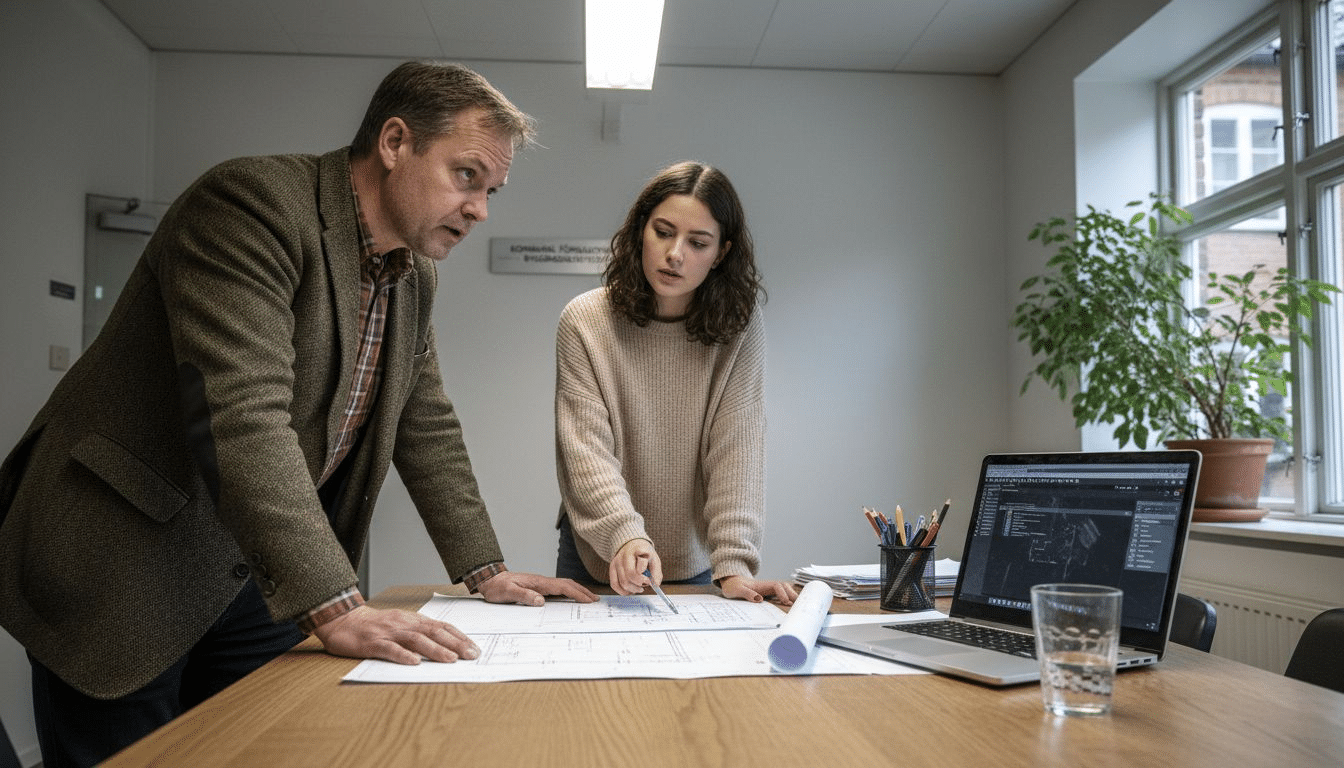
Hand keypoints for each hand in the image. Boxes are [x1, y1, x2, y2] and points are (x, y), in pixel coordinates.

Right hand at [312, 605, 477, 664]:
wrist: (343, 620)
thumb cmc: (374, 625)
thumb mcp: (400, 624)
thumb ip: (419, 632)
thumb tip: (445, 645)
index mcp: (412, 620)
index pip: (441, 626)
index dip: (459, 637)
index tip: (474, 648)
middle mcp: (403, 624)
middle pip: (433, 632)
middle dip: (454, 644)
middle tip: (471, 655)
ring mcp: (388, 633)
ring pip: (415, 640)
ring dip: (434, 649)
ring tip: (450, 659)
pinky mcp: (372, 643)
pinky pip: (389, 649)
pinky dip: (402, 656)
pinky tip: (413, 663)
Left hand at [476, 570, 599, 606]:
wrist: (490, 580)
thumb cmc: (498, 587)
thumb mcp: (508, 593)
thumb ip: (524, 596)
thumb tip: (541, 601)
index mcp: (538, 582)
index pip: (563, 587)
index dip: (577, 594)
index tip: (589, 601)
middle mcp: (542, 581)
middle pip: (568, 584)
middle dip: (583, 592)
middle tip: (595, 600)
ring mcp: (541, 583)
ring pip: (564, 585)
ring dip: (578, 591)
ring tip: (589, 599)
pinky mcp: (538, 587)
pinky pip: (558, 589)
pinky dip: (569, 592)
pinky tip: (570, 598)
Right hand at [608, 539, 660, 594]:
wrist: (631, 545)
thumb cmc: (644, 554)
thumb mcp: (654, 559)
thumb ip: (656, 572)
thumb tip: (656, 584)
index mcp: (637, 549)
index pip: (640, 565)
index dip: (645, 577)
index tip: (650, 580)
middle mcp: (624, 555)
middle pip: (630, 576)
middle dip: (640, 584)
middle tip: (645, 584)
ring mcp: (616, 562)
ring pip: (623, 583)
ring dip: (633, 589)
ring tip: (639, 588)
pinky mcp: (611, 568)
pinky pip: (614, 585)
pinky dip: (623, 591)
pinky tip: (631, 590)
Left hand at [719, 575, 797, 605]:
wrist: (730, 583)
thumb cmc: (733, 586)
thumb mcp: (736, 590)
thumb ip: (747, 593)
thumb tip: (759, 599)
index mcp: (761, 584)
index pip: (777, 586)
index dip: (782, 593)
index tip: (786, 602)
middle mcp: (767, 586)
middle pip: (784, 587)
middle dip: (792, 594)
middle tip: (800, 605)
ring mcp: (767, 591)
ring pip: (784, 590)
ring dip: (791, 596)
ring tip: (798, 607)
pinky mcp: (767, 595)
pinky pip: (779, 596)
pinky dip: (786, 600)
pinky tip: (790, 608)